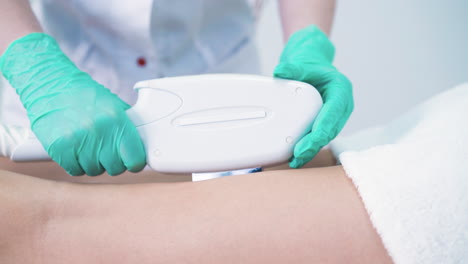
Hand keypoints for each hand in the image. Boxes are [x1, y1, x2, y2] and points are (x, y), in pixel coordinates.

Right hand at [0, 33, 145, 175]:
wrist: (50, 85)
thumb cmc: (84, 96)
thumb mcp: (113, 105)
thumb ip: (128, 127)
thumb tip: (142, 146)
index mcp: (117, 119)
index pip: (135, 158)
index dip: (135, 162)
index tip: (131, 161)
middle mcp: (98, 131)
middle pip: (115, 168)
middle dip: (113, 163)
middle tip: (107, 152)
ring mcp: (77, 140)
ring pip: (94, 170)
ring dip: (93, 163)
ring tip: (89, 146)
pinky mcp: (59, 148)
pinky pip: (75, 170)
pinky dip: (76, 164)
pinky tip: (75, 150)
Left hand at [274, 25, 352, 167]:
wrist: (314, 64)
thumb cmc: (311, 64)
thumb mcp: (302, 63)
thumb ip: (292, 68)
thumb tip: (279, 71)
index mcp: (341, 90)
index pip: (332, 114)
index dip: (320, 130)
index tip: (308, 142)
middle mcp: (341, 105)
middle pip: (330, 130)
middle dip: (314, 145)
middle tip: (298, 156)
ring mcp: (335, 115)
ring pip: (326, 137)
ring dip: (312, 149)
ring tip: (296, 161)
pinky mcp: (327, 122)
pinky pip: (320, 136)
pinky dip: (310, 146)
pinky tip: (298, 157)